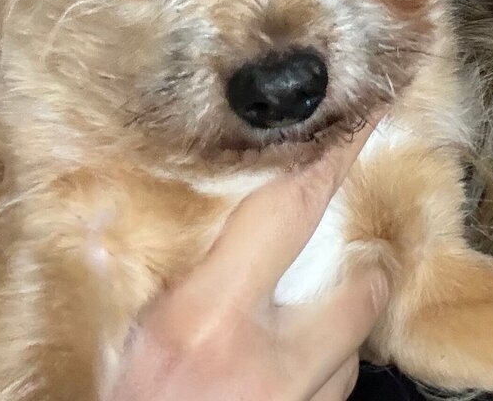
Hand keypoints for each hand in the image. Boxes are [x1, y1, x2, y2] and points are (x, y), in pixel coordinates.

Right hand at [107, 125, 388, 400]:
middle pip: (360, 290)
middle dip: (367, 267)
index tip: (365, 117)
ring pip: (349, 357)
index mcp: (203, 322)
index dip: (334, 156)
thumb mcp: (126, 332)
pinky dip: (318, 382)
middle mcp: (263, 367)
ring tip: (296, 329)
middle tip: (357, 249)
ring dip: (334, 338)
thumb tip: (189, 209)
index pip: (290, 210)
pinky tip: (283, 379)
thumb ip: (168, 272)